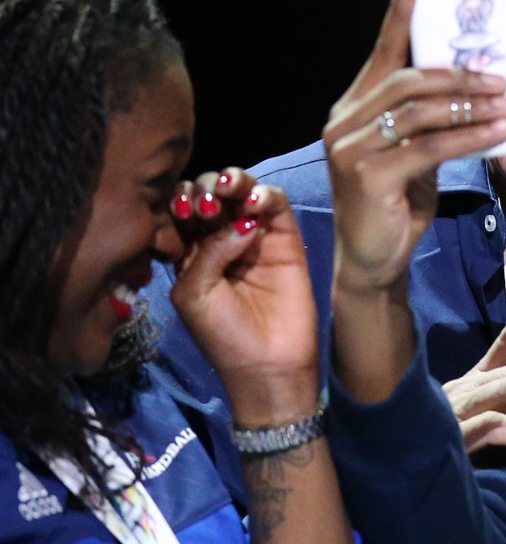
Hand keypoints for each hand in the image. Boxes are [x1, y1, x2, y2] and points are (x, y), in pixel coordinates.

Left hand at [170, 170, 318, 424]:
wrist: (267, 362)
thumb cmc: (222, 333)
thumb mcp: (194, 294)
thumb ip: (206, 252)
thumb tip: (240, 221)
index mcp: (191, 251)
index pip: (181, 208)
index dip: (180, 200)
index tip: (183, 212)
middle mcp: (222, 237)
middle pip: (211, 193)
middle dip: (205, 188)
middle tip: (206, 207)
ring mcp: (256, 235)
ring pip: (243, 190)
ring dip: (233, 182)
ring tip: (230, 192)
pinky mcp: (286, 238)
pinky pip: (276, 204)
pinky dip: (265, 195)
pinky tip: (255, 203)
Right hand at [324, 0, 505, 296]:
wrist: (373, 262)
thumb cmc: (397, 206)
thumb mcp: (415, 157)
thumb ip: (431, 124)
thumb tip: (481, 93)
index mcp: (353, 109)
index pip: (381, 55)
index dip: (397, 15)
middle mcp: (344, 121)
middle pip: (409, 81)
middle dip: (461, 75)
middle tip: (504, 78)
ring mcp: (350, 147)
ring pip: (421, 110)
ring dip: (473, 105)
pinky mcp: (366, 174)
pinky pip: (429, 146)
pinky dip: (469, 137)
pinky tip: (499, 133)